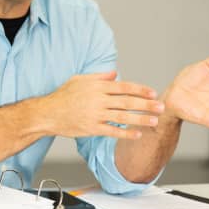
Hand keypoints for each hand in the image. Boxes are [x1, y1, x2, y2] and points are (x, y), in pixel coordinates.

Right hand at [40, 71, 164, 139]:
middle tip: (160, 107)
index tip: (153, 93)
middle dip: (146, 104)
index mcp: (97, 87)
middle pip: (127, 101)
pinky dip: (125, 133)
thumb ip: (98, 77)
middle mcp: (98, 100)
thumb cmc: (63, 95)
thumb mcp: (79, 80)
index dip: (140, 90)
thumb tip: (115, 74)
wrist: (48, 113)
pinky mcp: (92, 128)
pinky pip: (112, 131)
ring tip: (154, 121)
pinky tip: (137, 134)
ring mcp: (95, 114)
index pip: (124, 87)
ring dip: (140, 119)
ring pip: (123, 116)